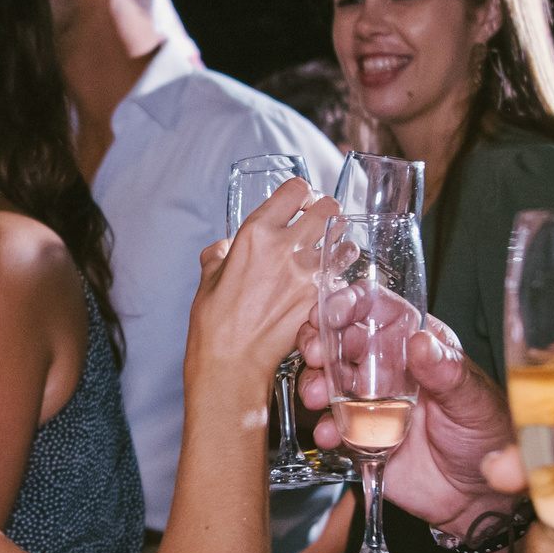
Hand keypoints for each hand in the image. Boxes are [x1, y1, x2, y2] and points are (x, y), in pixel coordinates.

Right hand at [188, 178, 338, 386]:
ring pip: (345, 242)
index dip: (301, 193)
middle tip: (318, 227)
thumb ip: (219, 253)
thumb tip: (226, 247)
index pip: (296, 189)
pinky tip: (326, 287)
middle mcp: (285, 248)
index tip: (299, 203)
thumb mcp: (208, 277)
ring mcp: (307, 275)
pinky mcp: (320, 300)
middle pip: (328, 208)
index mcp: (256, 234)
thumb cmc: (214, 325)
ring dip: (339, 245)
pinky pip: (343, 279)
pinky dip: (340, 280)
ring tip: (328, 256)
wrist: (230, 363)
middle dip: (325, 214)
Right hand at [295, 312, 512, 530]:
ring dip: (314, 382)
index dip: (353, 302)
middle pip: (341, 338)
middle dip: (320, 340)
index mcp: (417, 346)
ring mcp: (369, 401)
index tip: (338, 311)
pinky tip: (331, 435)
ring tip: (318, 397)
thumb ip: (448, 372)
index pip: (379, 309)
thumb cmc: (485, 437)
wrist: (475, 495)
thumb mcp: (473, 401)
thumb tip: (421, 341)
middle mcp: (388, 368)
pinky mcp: (358, 435)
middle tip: (316, 353)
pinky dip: (323, 427)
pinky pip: (330, 425)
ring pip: (326, 378)